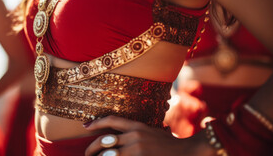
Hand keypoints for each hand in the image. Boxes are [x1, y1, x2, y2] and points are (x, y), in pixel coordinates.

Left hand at [84, 116, 213, 155]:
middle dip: (91, 148)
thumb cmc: (169, 144)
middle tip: (86, 153)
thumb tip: (122, 133)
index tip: (85, 126)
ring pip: (108, 155)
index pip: (111, 120)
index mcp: (137, 126)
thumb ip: (138, 131)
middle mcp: (134, 136)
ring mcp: (136, 149)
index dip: (96, 122)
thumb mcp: (153, 132)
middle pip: (104, 140)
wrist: (187, 152)